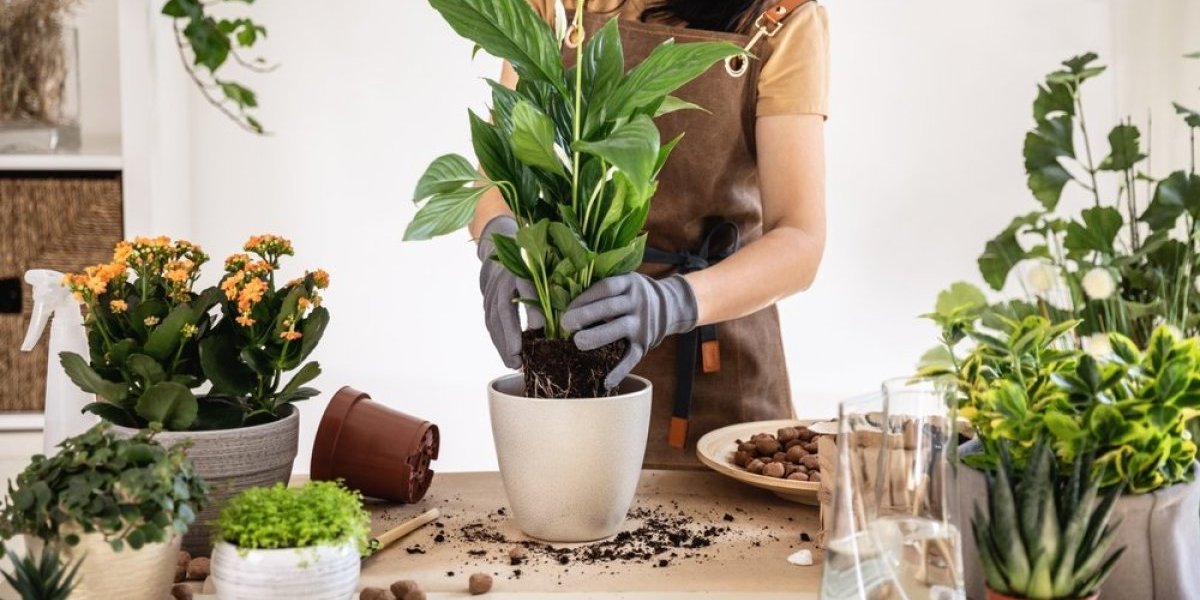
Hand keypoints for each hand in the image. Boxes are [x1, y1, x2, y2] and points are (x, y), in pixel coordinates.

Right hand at [478, 216, 542, 368]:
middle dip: (510, 336)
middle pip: (503, 309)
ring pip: (493, 320)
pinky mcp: (486, 300)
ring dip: (502, 344)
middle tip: (520, 358)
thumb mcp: (547, 264)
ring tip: (514, 363)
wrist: (501, 245)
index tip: (540, 328)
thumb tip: (566, 315)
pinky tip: (507, 356)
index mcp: (522, 266)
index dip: (531, 308)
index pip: (525, 286)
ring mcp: (492, 290)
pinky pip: (490, 324)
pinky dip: (498, 342)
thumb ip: (556, 283)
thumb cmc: (533, 258)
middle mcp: (504, 278)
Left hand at [561, 273, 697, 389]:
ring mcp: (642, 324)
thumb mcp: (624, 283)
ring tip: (577, 343)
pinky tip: (605, 382)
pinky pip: (631, 358)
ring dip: (598, 336)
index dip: (585, 298)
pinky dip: (620, 371)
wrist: (669, 305)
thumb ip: (602, 290)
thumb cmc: (632, 295)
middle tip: (565, 324)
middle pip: (610, 308)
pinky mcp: (644, 344)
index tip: (566, 308)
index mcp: (629, 283)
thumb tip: (562, 298)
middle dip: (586, 315)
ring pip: (619, 329)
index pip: (605, 288)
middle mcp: (637, 302)